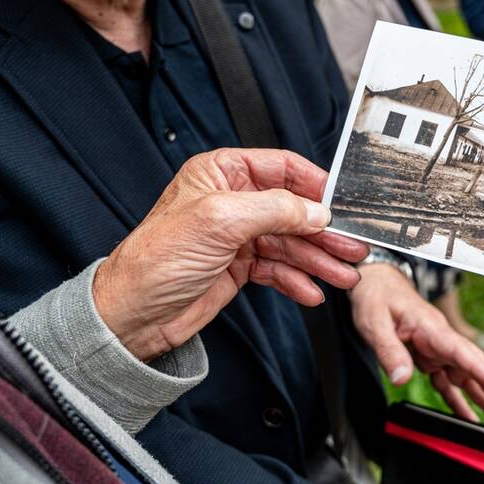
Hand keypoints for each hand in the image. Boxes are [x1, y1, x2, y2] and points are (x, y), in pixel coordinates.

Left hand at [93, 148, 368, 360]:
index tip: (342, 203)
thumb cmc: (154, 260)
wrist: (131, 316)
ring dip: (318, 259)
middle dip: (324, 230)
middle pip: (293, 209)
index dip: (315, 185)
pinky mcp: (237, 267)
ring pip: (291, 243)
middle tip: (352, 246)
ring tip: (342, 275)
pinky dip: (298, 280)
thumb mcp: (220, 221)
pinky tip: (312, 290)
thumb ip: (275, 210)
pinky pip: (278, 269)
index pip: (281, 168)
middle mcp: (231, 201)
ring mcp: (236, 235)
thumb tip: (315, 210)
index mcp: (220, 173)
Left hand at [350, 263, 483, 422]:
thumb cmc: (376, 297)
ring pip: (465, 376)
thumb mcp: (374, 322)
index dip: (483, 372)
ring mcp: (436, 349)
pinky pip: (447, 382)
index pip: (462, 352)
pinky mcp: (427, 357)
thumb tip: (402, 379)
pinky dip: (459, 400)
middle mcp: (439, 339)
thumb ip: (389, 350)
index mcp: (431, 328)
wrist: (374, 283)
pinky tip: (469, 416)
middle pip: (473, 366)